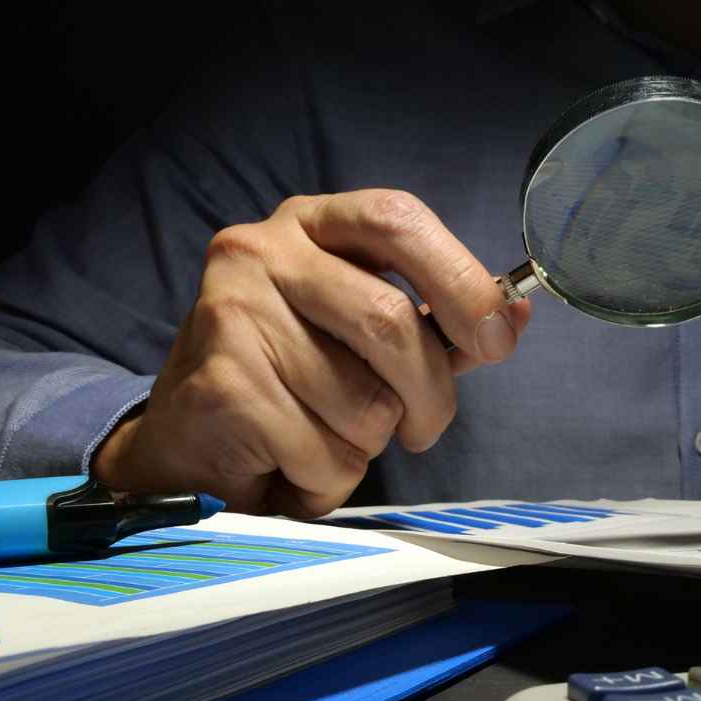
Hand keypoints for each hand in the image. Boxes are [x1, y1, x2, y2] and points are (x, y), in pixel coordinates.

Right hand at [95, 189, 531, 515]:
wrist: (184, 439)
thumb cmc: (290, 380)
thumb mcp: (365, 336)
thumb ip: (440, 325)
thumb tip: (516, 315)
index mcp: (310, 223)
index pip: (397, 219)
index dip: (461, 279)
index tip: (497, 340)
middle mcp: (261, 251)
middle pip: (390, 320)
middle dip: (429, 394)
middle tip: (423, 430)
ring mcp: (233, 314)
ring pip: (364, 402)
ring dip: (367, 447)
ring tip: (324, 438)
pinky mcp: (221, 385)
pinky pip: (323, 452)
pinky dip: (326, 480)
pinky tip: (289, 464)